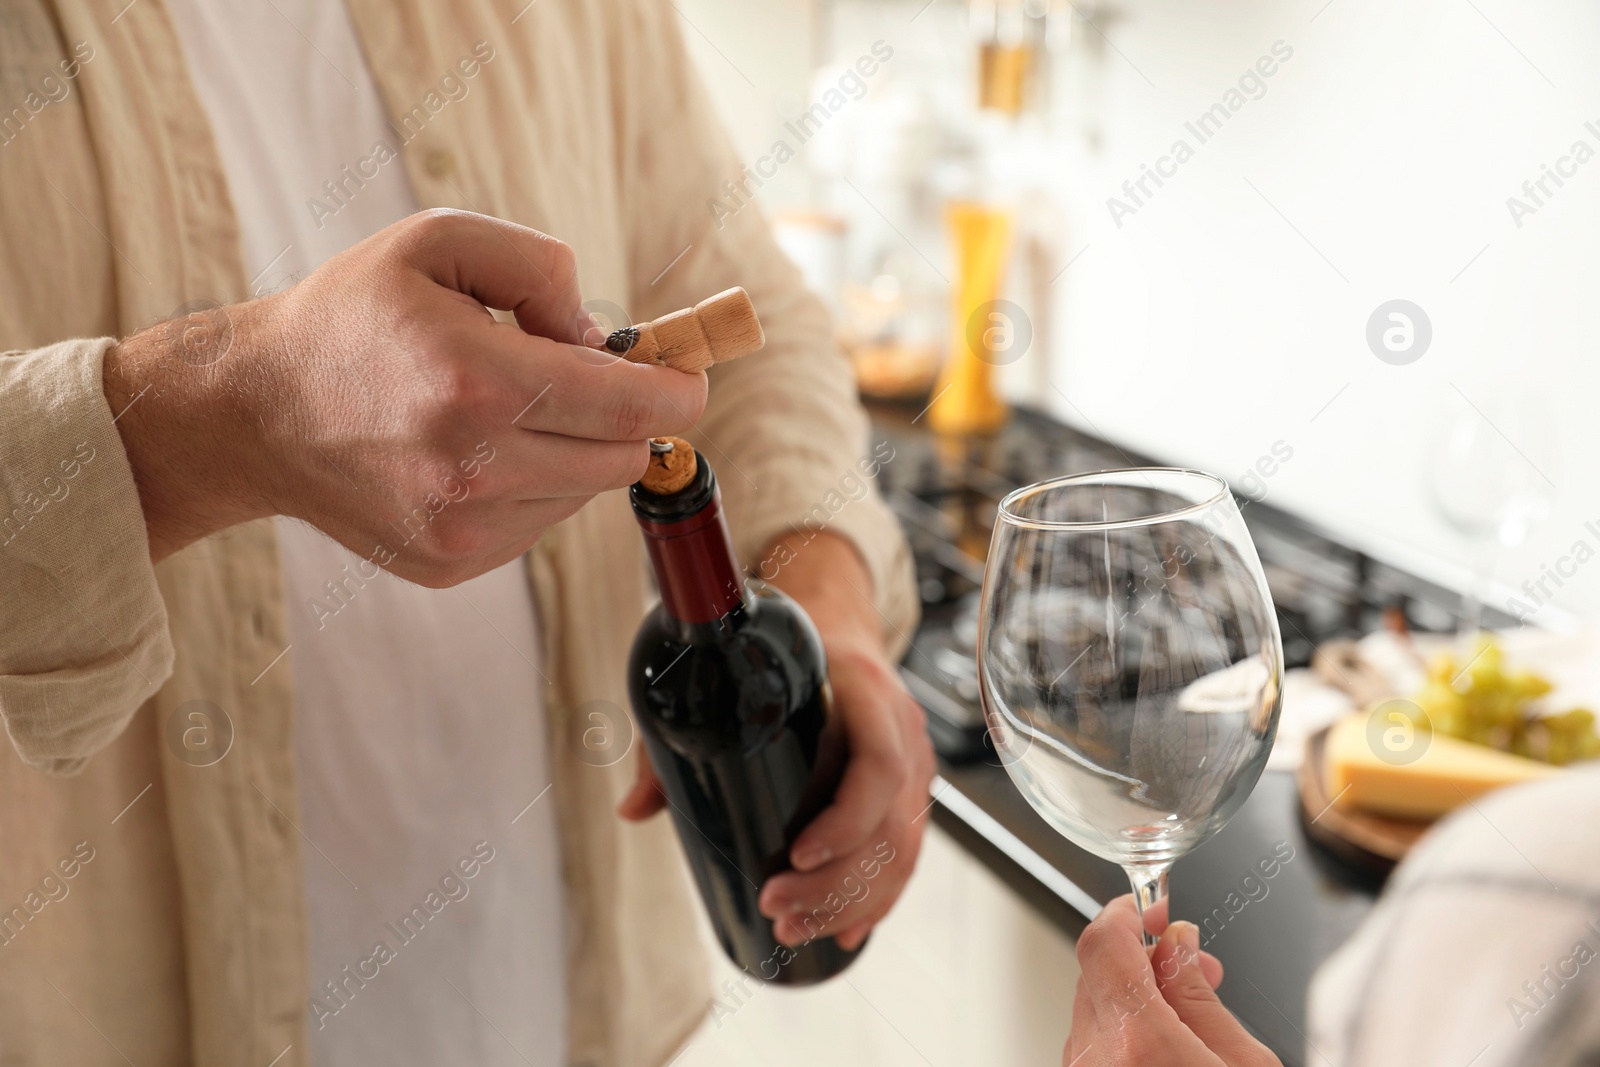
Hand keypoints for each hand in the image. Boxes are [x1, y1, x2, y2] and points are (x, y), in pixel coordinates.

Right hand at [103, 209, 707, 583]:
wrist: (257, 411)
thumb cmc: (351, 316)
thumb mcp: (438, 242)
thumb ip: (540, 267)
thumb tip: (604, 340)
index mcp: (478, 383)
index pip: (632, 407)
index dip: (679, 390)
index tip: (686, 375)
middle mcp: (474, 469)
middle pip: (622, 456)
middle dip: (628, 415)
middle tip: (597, 378)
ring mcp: (462, 528)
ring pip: (585, 493)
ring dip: (576, 449)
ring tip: (508, 407)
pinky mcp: (451, 564)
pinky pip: (541, 525)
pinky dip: (535, 485)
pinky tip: (480, 451)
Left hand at [619, 531, 935, 950]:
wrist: (834, 623)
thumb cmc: (780, 650)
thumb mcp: (724, 676)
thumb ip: (675, 735)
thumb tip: (633, 810)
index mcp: (866, 692)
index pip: (878, 764)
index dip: (846, 819)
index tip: (798, 854)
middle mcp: (902, 731)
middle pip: (889, 824)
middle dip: (835, 881)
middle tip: (775, 906)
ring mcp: (914, 765)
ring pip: (901, 849)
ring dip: (850, 900)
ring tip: (792, 928)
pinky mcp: (910, 793)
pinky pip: (906, 854)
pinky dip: (876, 899)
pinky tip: (842, 930)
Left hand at [1064, 894, 1279, 1066]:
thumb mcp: (1244, 1064)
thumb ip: (1202, 998)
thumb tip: (1177, 942)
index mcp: (1138, 1042)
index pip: (1104, 943)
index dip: (1128, 913)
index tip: (1157, 909)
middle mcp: (1095, 1060)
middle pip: (1098, 972)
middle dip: (1146, 958)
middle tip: (1196, 967)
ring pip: (1094, 1008)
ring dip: (1136, 996)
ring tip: (1190, 1015)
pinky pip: (1094, 1044)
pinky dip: (1125, 1030)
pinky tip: (1166, 1045)